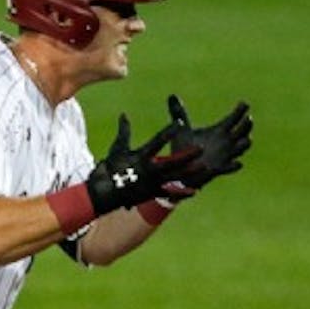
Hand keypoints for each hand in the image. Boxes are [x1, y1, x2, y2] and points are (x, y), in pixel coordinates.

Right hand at [85, 114, 199, 213]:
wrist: (104, 194)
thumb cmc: (111, 168)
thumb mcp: (118, 148)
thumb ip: (124, 131)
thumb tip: (124, 114)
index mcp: (141, 157)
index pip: (158, 141)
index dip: (169, 132)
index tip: (180, 123)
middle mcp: (150, 170)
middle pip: (172, 161)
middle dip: (187, 155)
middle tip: (202, 148)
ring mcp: (152, 183)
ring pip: (175, 177)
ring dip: (190, 172)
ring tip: (205, 167)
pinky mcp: (153, 193)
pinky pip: (170, 193)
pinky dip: (181, 193)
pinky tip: (195, 191)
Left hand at [166, 95, 252, 190]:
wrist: (179, 171)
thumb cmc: (184, 149)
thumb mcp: (182, 130)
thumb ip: (179, 113)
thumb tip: (172, 96)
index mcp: (219, 132)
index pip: (233, 119)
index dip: (240, 112)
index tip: (244, 103)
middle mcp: (225, 144)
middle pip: (242, 132)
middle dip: (246, 126)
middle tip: (248, 119)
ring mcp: (224, 157)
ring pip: (240, 150)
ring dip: (244, 145)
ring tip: (248, 140)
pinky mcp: (217, 170)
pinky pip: (228, 168)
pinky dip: (234, 166)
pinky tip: (238, 163)